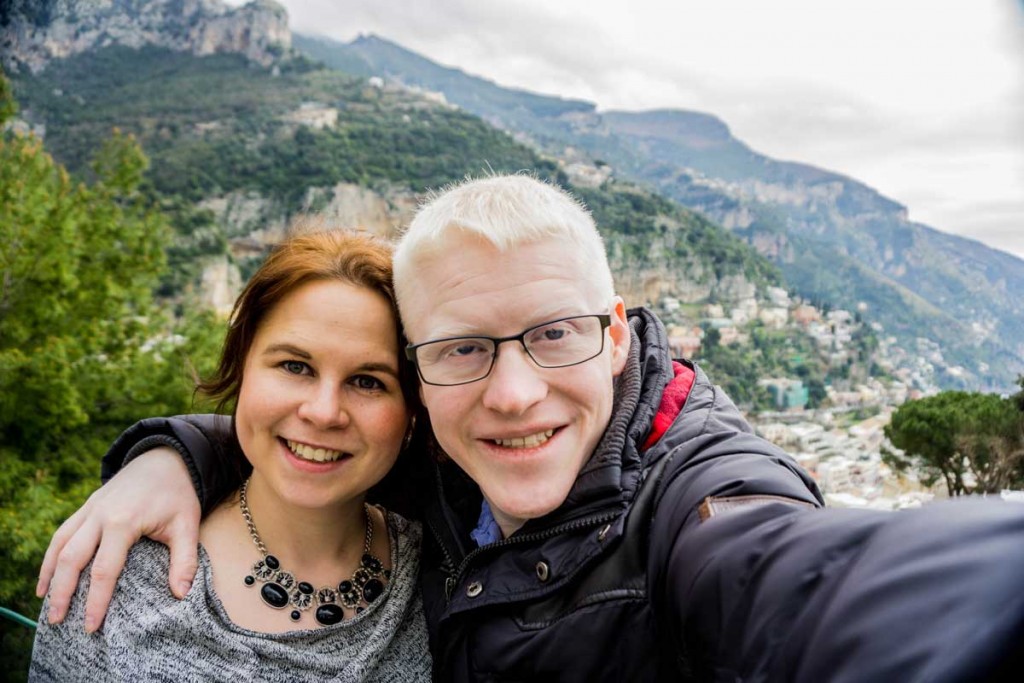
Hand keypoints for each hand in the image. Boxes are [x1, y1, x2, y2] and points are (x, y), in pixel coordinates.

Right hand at [36, 447, 200, 631]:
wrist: (166, 458)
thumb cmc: (177, 494)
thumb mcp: (188, 524)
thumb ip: (184, 560)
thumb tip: (181, 594)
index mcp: (124, 522)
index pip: (104, 570)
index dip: (96, 600)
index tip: (91, 624)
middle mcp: (100, 516)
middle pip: (72, 559)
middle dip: (63, 593)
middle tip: (59, 621)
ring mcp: (90, 509)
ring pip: (60, 546)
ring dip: (50, 576)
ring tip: (47, 605)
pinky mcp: (86, 507)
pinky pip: (62, 534)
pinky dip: (50, 556)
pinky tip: (46, 577)